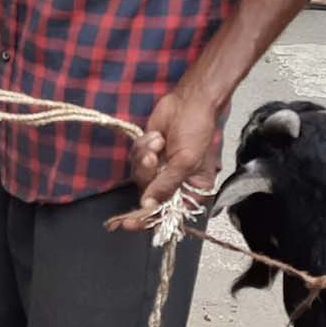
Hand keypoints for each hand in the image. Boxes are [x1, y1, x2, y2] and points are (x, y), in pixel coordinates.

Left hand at [123, 85, 219, 215]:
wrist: (189, 102)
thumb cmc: (197, 131)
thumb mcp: (186, 161)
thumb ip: (166, 185)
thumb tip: (148, 206)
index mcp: (191, 192)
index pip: (167, 214)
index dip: (147, 220)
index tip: (128, 224)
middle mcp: (174, 184)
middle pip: (148, 195)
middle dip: (148, 174)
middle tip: (152, 157)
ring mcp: (160, 170)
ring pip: (139, 176)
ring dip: (146, 156)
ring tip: (159, 141)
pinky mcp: (148, 155)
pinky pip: (135, 160)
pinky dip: (143, 147)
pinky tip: (157, 136)